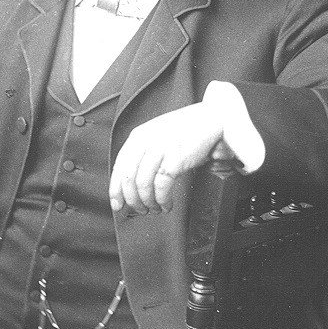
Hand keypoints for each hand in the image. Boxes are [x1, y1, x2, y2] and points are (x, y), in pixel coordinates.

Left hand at [109, 102, 223, 213]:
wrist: (211, 118)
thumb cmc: (186, 128)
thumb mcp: (157, 133)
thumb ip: (142, 151)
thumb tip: (131, 182)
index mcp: (139, 136)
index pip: (119, 167)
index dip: (116, 190)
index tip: (117, 204)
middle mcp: (147, 141)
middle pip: (129, 179)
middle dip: (132, 200)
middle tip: (139, 209)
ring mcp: (161, 149)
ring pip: (144, 185)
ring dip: (147, 202)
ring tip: (154, 208)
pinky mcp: (176, 159)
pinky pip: (162, 187)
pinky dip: (162, 200)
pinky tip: (166, 204)